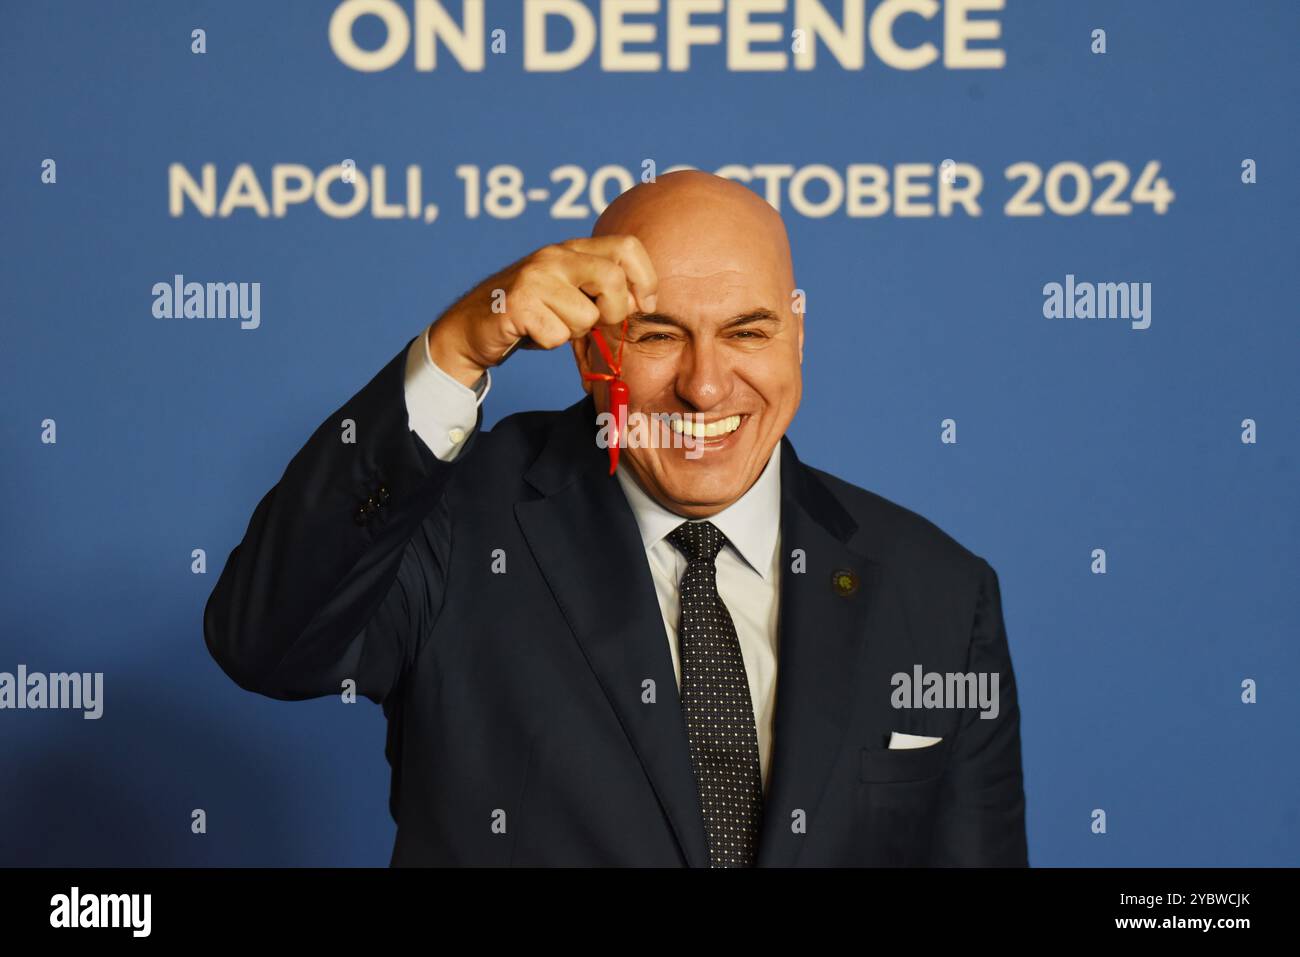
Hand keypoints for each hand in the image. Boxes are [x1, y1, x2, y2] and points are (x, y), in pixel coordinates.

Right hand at [427, 235, 658, 387]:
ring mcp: (534, 278)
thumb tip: (642, 303)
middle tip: (596, 324)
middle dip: (614, 312)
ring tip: (550, 324)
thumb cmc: (530, 314)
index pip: (628, 247)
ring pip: (586, 316)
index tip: (643, 305)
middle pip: (612, 279)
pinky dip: (549, 343)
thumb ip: (604, 292)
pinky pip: (557, 335)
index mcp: (572, 249)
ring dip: (573, 333)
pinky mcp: (517, 304)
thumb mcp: (570, 294)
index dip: (645, 279)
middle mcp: (554, 256)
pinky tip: (532, 332)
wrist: (470, 327)